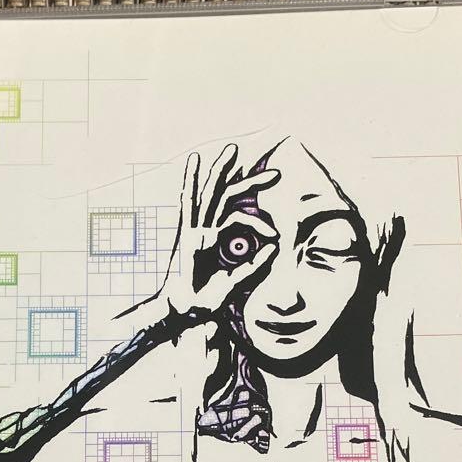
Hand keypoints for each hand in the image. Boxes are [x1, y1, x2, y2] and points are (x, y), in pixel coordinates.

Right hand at [157, 144, 280, 317]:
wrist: (188, 311)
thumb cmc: (207, 299)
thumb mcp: (238, 279)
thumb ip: (255, 265)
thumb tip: (275, 247)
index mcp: (216, 240)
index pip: (238, 217)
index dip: (259, 219)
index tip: (275, 235)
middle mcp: (206, 231)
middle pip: (228, 198)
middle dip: (248, 181)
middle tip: (275, 173)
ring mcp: (196, 230)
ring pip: (212, 194)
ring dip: (221, 170)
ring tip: (232, 150)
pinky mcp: (187, 234)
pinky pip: (190, 203)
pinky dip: (190, 181)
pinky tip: (195, 161)